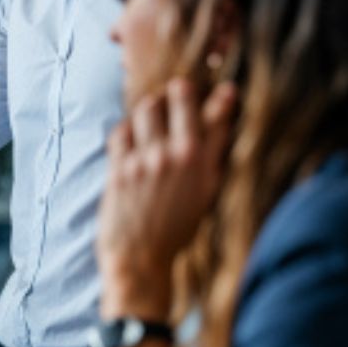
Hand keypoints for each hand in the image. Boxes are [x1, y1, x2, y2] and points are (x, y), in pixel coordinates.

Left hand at [96, 77, 235, 317]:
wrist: (141, 257)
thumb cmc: (176, 228)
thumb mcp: (205, 195)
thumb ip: (212, 160)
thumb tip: (221, 126)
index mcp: (204, 165)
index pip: (218, 117)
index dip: (223, 99)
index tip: (227, 89)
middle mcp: (177, 157)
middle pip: (180, 98)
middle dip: (180, 90)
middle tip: (178, 92)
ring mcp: (146, 160)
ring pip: (147, 108)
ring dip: (151, 105)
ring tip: (153, 111)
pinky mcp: (119, 167)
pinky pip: (121, 130)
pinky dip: (127, 128)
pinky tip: (132, 135)